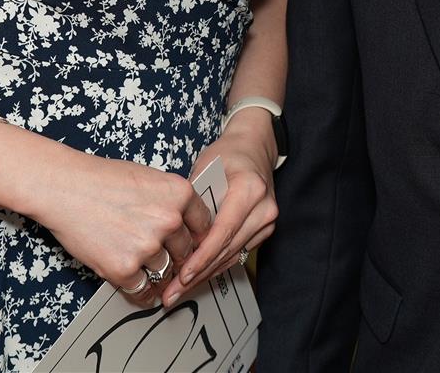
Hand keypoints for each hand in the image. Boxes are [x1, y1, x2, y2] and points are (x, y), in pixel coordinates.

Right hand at [32, 151, 211, 300]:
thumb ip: (170, 201)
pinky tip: (134, 284)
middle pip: (185, 252)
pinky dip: (140, 292)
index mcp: (179, 194)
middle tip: (163, 257)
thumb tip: (183, 225)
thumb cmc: (100, 179)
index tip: (190, 245)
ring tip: (141, 265)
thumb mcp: (148, 178)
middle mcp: (168, 221)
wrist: (64, 187)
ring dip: (156, 273)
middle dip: (175, 257)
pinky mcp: (124, 269)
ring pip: (164, 272)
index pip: (203, 226)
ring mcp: (147, 247)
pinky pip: (142, 290)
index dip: (196, 237)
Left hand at [164, 113, 278, 305]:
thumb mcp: (204, 166)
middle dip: (198, 274)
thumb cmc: (228, 154)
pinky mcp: (263, 230)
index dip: (202, 257)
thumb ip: (192, 200)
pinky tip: (197, 276)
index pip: (223, 231)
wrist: (254, 147)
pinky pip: (237, 253)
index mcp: (249, 189)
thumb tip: (173, 232)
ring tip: (179, 290)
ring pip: (232, 256)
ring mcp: (266, 221)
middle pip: (227, 249)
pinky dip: (216, 265)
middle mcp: (263, 209)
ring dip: (205, 274)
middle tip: (172, 292)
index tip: (183, 275)